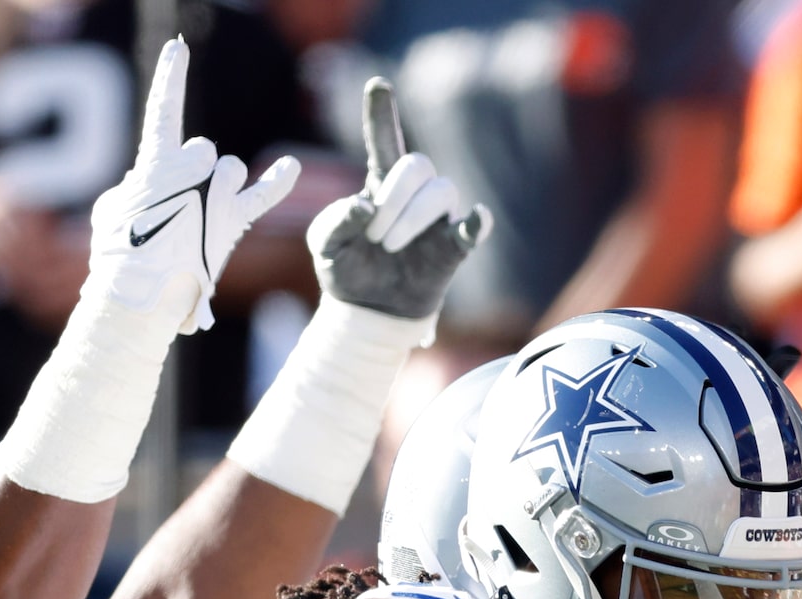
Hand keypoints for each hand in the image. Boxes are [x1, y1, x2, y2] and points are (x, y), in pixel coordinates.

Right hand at [86, 38, 299, 333]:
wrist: (142, 290)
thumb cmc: (120, 254)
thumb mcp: (111, 215)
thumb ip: (133, 193)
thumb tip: (144, 196)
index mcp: (156, 162)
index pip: (164, 110)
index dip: (172, 78)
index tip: (178, 49)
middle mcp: (191, 168)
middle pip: (204, 152)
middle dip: (195, 175)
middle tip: (180, 210)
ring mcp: (216, 193)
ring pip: (231, 171)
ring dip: (221, 189)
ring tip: (200, 222)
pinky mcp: (234, 219)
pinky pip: (264, 194)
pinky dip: (278, 181)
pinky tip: (292, 167)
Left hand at [309, 77, 489, 320]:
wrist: (368, 312)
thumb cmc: (346, 268)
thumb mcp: (325, 243)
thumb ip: (335, 221)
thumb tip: (364, 208)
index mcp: (380, 183)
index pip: (384, 139)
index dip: (382, 112)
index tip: (378, 84)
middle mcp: (414, 194)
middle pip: (417, 165)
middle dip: (393, 196)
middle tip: (372, 232)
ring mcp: (437, 219)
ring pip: (442, 191)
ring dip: (412, 217)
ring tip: (389, 246)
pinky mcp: (453, 248)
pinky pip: (472, 229)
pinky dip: (476, 223)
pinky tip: (476, 220)